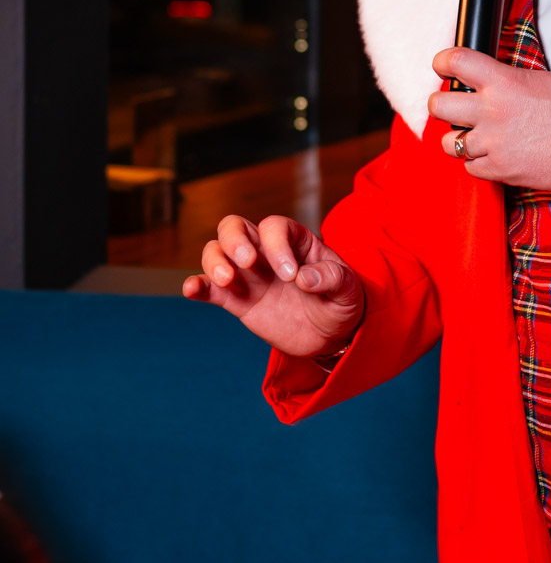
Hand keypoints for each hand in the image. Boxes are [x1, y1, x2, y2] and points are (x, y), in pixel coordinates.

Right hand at [182, 215, 365, 358]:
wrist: (330, 335)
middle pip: (234, 227)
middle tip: (248, 262)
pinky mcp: (236, 300)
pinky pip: (208, 288)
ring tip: (227, 280)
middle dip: (235, 240)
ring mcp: (248, 275)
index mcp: (295, 241)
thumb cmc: (340, 302)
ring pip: (215, 251)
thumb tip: (305, 278)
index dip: (277, 245)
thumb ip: (332, 278)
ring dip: (214, 261)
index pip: (275, 227)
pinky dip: (196, 285)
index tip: (290, 275)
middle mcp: (266, 251)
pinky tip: (191, 289)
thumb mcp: (348, 290)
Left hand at [429, 48, 550, 188]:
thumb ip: (505, 80)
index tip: (443, 67)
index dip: (443, 63)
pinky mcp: (500, 170)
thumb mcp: (538, 80)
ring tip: (474, 136)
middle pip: (438, 105)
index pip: (455, 62)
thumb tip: (483, 82)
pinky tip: (494, 155)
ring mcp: (493, 143)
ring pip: (449, 142)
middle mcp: (492, 110)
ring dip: (458, 139)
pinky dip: (478, 163)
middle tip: (453, 107)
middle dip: (442, 105)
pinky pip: (470, 168)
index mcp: (503, 81)